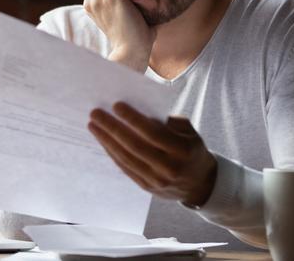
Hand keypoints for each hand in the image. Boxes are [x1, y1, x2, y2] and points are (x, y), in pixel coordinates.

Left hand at [88, 102, 217, 206]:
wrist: (200, 184)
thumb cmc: (192, 149)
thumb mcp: (190, 132)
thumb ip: (170, 121)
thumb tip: (141, 111)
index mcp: (182, 150)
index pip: (153, 133)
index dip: (133, 119)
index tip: (116, 105)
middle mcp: (169, 167)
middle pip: (134, 146)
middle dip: (112, 128)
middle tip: (96, 113)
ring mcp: (157, 180)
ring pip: (126, 158)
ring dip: (106, 141)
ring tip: (93, 125)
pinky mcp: (147, 187)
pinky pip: (125, 168)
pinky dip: (112, 153)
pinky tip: (103, 141)